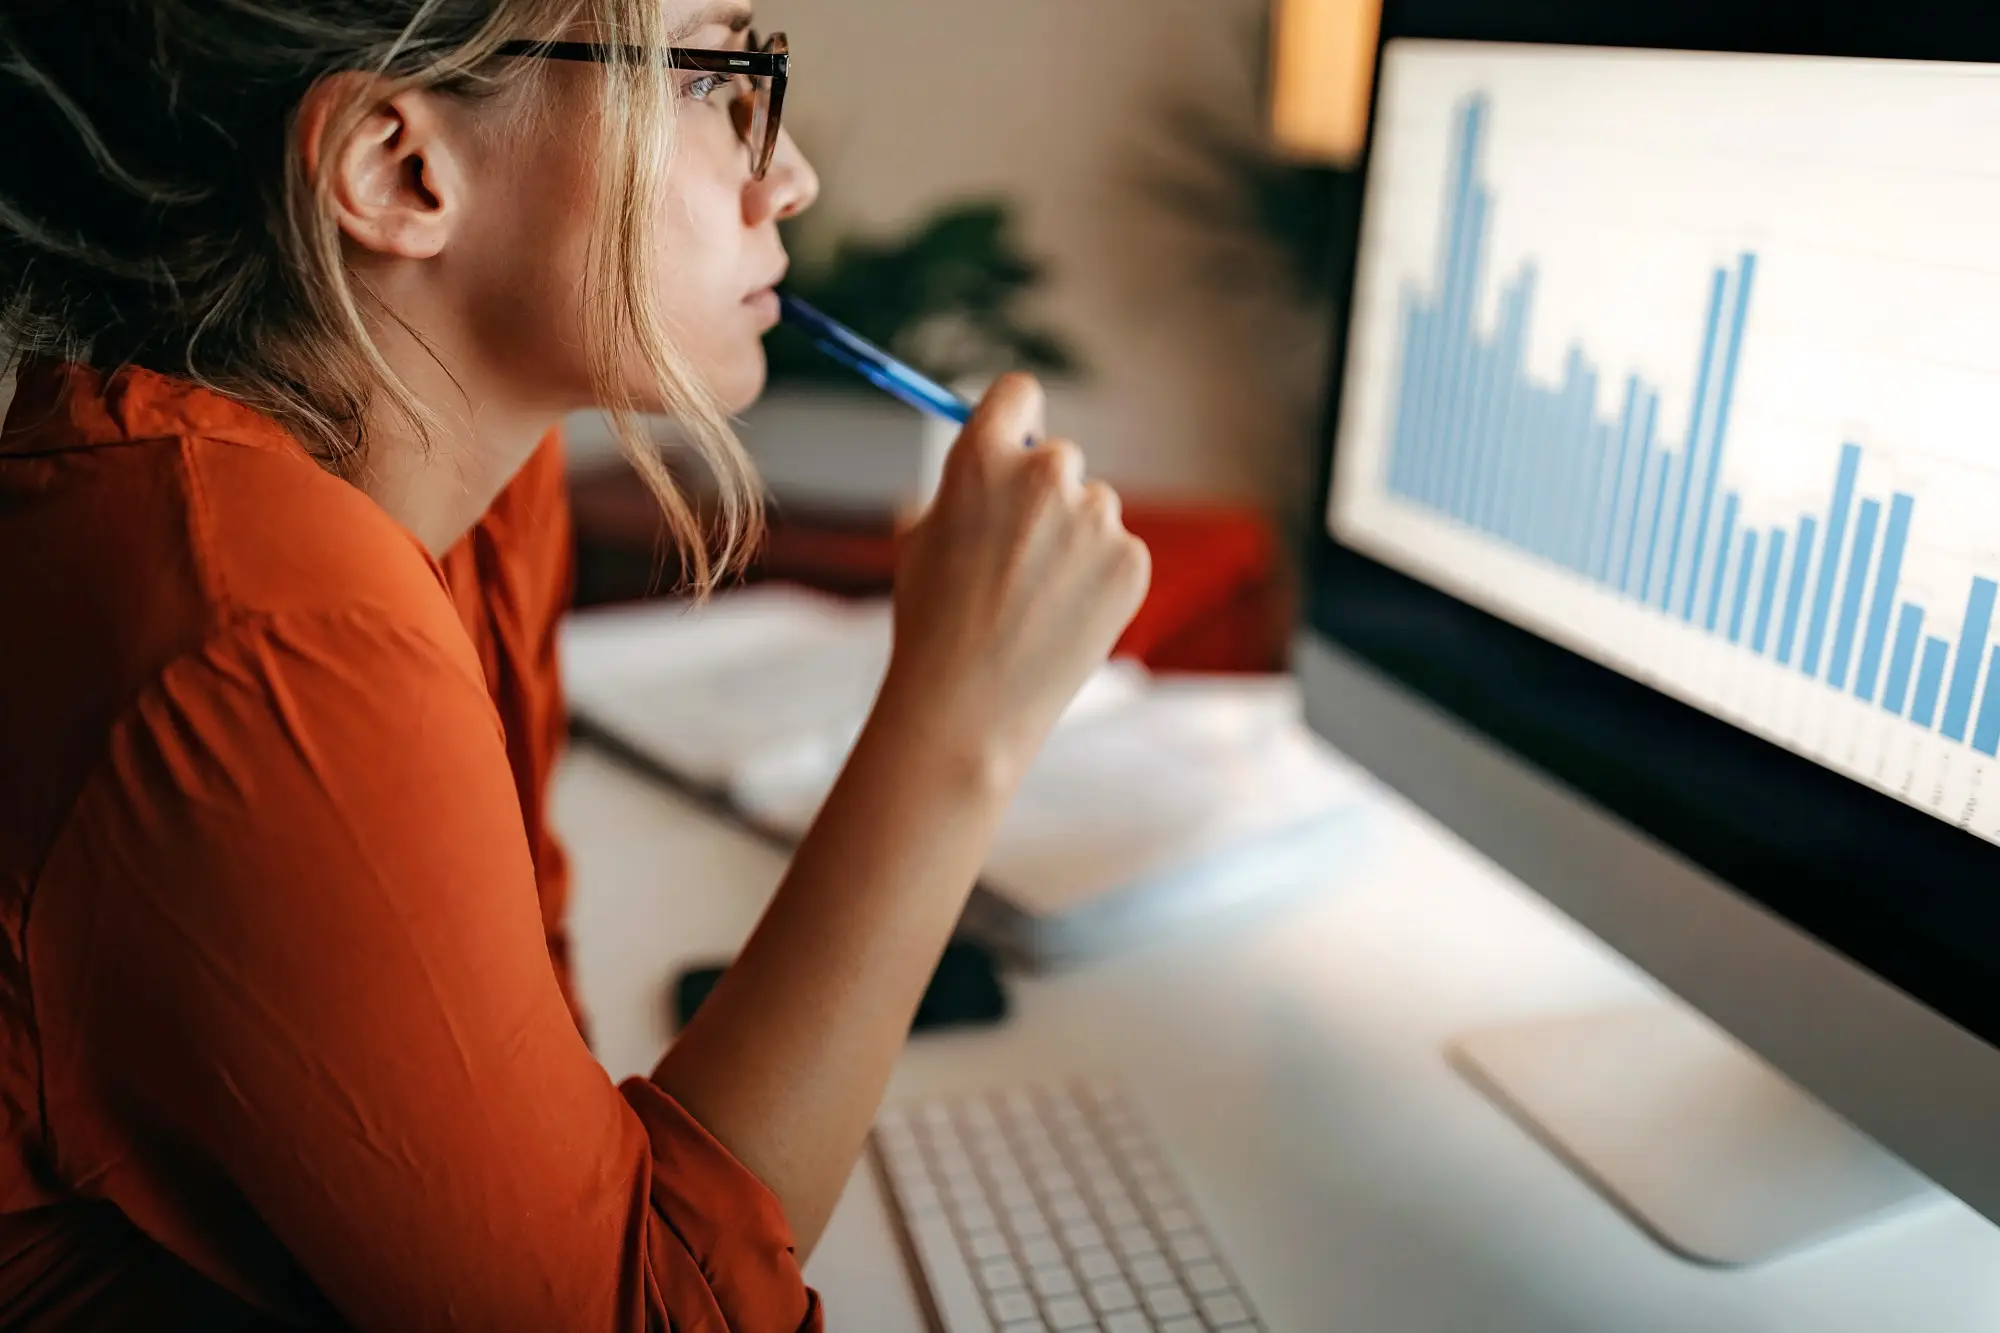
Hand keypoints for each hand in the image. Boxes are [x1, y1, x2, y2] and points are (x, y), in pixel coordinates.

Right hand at [882, 374, 1151, 781]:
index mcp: (982, 458)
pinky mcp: (1131, 561)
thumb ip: (962, 489)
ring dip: (1073, 539)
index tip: (1017, 440)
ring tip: (1033, 601)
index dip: (1016, 418)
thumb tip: (992, 465)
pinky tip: (1062, 618)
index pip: (1018, 394)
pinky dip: (1098, 579)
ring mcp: (1096, 518)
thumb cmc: (931, 624)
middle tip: (1019, 550)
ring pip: (1092, 510)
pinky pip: (1116, 552)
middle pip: (1058, 456)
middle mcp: (1046, 475)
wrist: (969, 703)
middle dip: (1044, 493)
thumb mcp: (920, 538)